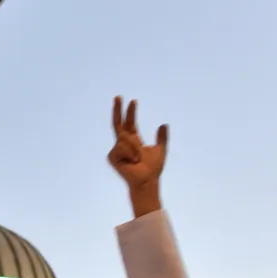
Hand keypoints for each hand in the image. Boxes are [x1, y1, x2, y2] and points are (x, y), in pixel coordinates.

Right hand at [109, 98, 166, 216]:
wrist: (147, 180)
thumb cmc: (152, 169)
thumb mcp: (160, 149)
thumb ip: (161, 138)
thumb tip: (164, 124)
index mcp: (132, 141)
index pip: (130, 123)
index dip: (130, 112)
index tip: (133, 101)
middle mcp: (122, 144)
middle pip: (118, 123)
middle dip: (118, 110)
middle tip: (118, 97)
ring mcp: (116, 150)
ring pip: (125, 138)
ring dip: (135, 148)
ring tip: (137, 160)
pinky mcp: (112, 157)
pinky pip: (121, 147)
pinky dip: (130, 154)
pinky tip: (131, 162)